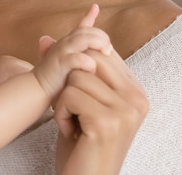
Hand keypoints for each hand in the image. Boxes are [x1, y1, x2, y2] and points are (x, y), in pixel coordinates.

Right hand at [33, 4, 111, 98]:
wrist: (36, 89)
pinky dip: (88, 63)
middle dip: (102, 37)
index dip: (89, 16)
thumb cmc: (53, 80)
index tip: (95, 7)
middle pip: (88, 31)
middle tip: (109, 49)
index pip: (80, 26)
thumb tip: (54, 41)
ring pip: (86, 39)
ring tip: (106, 53)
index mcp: (67, 42)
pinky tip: (91, 69)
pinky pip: (79, 58)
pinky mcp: (61, 63)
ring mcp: (62, 51)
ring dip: (99, 44)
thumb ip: (72, 55)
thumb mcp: (65, 64)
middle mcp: (64, 43)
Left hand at [53, 48, 148, 174]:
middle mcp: (137, 98)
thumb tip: (44, 37)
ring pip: (77, 76)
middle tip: (74, 112)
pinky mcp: (108, 121)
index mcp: (136, 92)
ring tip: (75, 125)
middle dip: (71, 83)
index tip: (73, 91)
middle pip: (90, 60)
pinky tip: (71, 133)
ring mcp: (126, 110)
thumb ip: (70, 68)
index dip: (78, 65)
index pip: (103, 53)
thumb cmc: (81, 145)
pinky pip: (70, 95)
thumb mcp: (79, 101)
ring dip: (64, 102)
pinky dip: (61, 114)